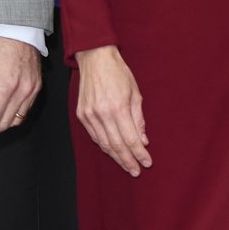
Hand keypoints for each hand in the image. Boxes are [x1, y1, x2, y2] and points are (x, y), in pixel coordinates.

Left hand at [0, 35, 41, 143]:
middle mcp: (23, 91)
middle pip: (5, 124)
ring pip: (17, 120)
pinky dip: (13, 118)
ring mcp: (32, 89)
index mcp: (7, 86)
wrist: (18, 26)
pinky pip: (25, 110)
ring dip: (1, 128)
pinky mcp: (37, 86)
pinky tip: (2, 118)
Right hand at [75, 45, 150, 175]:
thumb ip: (138, 118)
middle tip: (136, 171)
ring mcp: (89, 115)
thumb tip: (143, 140)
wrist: (95, 58)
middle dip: (128, 160)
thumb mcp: (135, 93)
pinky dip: (104, 146)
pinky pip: (94, 136)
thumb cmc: (118, 72)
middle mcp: (102, 114)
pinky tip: (112, 151)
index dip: (139, 154)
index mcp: (118, 108)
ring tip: (126, 165)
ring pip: (103, 144)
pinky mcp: (81, 114)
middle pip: (117, 146)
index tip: (147, 163)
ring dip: (116, 157)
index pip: (130, 139)